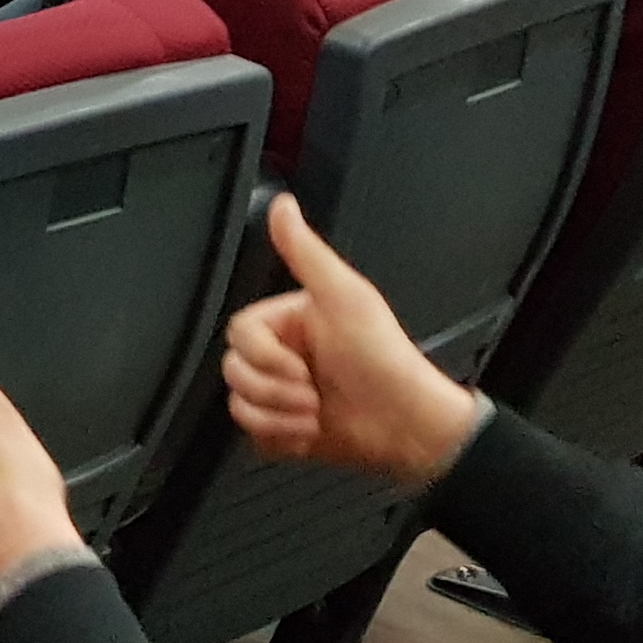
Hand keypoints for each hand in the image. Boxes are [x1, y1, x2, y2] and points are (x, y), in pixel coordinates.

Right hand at [220, 196, 485, 485]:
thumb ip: (306, 251)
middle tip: (312, 393)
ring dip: (279, 416)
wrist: (407, 424)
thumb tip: (282, 205)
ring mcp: (282, 393)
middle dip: (274, 390)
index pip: (239, 334)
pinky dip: (280, 437)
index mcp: (289, 321)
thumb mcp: (345, 296)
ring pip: (240, 403)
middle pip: (235, 370)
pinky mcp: (285, 428)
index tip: (300, 364)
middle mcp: (283, 355)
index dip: (265, 356)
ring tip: (315, 414)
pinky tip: (309, 432)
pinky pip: (252, 434)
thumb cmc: (383, 359)